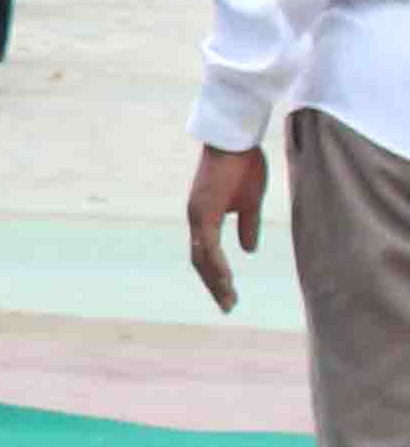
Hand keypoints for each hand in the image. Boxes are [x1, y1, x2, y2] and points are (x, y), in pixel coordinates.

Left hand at [190, 144, 266, 313]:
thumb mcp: (250, 203)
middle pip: (200, 261)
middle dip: (213, 285)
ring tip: (227, 299)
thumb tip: (248, 251)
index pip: (206, 255)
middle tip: (227, 306)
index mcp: (205, 219)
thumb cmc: (243, 166)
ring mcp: (197, 215)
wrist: (236, 140)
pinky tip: (225, 279)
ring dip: (214, 280)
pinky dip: (215, 262)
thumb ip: (247, 227)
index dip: (216, 276)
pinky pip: (208, 243)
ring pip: (201, 256)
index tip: (229, 295)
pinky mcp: (203, 210)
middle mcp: (196, 220)